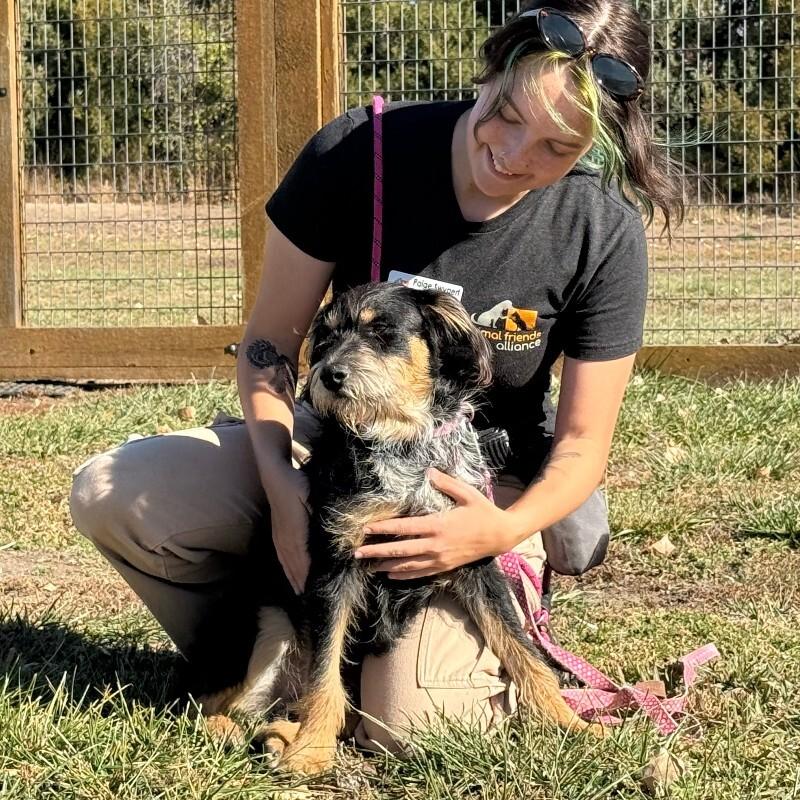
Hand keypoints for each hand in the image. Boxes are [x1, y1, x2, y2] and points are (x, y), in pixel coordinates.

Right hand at [265, 463, 310, 593]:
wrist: (274, 474)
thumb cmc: (296, 483)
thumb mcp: (312, 498)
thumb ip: (322, 518)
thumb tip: (336, 535)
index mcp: (296, 535)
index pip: (307, 564)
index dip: (314, 581)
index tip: (323, 596)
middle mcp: (286, 541)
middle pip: (297, 570)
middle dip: (306, 588)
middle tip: (316, 605)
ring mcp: (279, 538)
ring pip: (289, 566)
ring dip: (297, 583)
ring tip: (304, 599)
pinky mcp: (276, 534)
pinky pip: (283, 559)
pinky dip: (289, 572)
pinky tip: (293, 580)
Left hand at [353, 468, 518, 579]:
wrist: (500, 535)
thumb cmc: (483, 511)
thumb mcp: (467, 493)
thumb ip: (446, 483)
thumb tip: (428, 472)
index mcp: (438, 525)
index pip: (404, 528)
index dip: (383, 529)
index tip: (366, 529)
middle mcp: (436, 545)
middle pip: (400, 551)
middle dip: (377, 552)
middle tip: (357, 553)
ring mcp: (440, 558)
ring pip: (408, 565)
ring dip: (387, 566)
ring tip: (369, 567)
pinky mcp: (445, 566)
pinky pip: (421, 574)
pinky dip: (404, 575)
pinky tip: (391, 575)